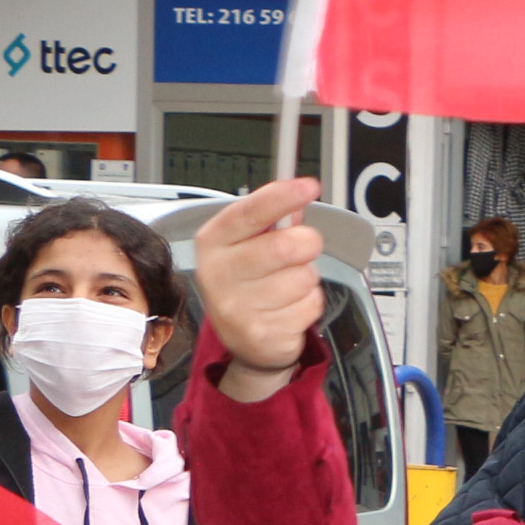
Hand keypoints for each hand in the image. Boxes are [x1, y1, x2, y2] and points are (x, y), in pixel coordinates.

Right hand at [190, 178, 326, 400]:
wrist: (241, 338)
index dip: (281, 197)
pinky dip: (310, 304)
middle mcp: (219, 273)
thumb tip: (298, 194)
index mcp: (213, 241)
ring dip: (307, 279)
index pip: (249, 213)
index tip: (307, 186)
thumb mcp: (247, 244)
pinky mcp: (261, 333)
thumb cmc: (247, 281)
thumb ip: (271, 219)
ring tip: (286, 287)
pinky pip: (310, 305)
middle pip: (285, 246)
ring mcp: (238, 306)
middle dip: (307, 243)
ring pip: (303, 277)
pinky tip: (288, 309)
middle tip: (304, 248)